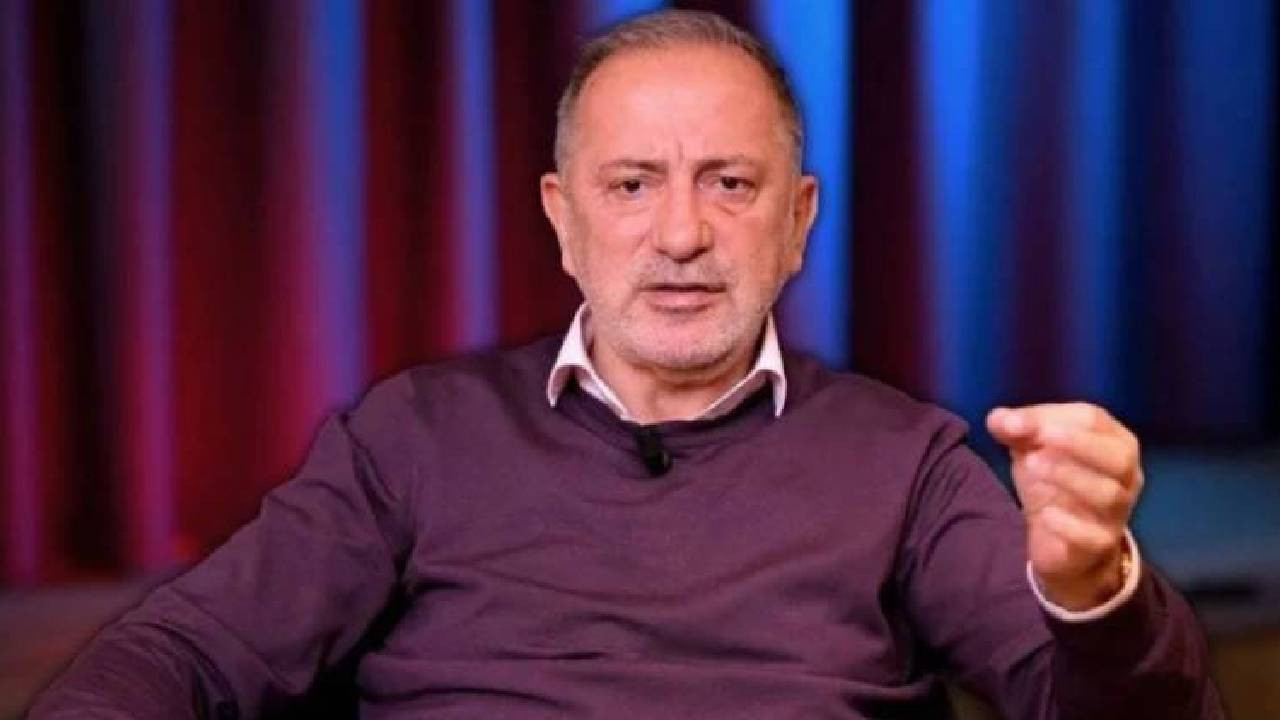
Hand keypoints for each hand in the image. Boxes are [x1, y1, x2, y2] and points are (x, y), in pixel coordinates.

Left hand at [986, 403, 1142, 610]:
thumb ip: (1015, 429)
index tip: (1015, 424)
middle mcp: (1126, 476)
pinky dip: (1070, 524)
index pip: (1093, 420)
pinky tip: (1046, 514)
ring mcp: (1117, 512)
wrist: (1060, 541)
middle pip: (1118, 456)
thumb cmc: (1052, 482)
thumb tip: (999, 419)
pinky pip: (1094, 536)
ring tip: (1032, 467)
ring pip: (1107, 494)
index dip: (1054, 417)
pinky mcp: (1101, 543)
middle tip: (1038, 442)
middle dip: (1077, 444)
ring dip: (1069, 477)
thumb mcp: (1032, 449)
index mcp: (1112, 441)